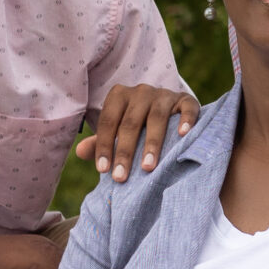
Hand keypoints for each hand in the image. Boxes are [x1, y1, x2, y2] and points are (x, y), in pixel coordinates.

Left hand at [75, 83, 199, 183]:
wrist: (169, 109)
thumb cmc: (138, 125)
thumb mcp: (118, 131)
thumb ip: (101, 142)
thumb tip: (80, 152)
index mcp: (119, 96)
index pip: (108, 121)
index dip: (104, 146)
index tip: (103, 170)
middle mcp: (141, 92)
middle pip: (130, 123)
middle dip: (124, 152)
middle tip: (121, 177)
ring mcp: (164, 94)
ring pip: (157, 118)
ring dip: (152, 144)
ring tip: (147, 168)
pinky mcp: (185, 99)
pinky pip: (187, 108)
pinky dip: (185, 120)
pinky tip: (182, 135)